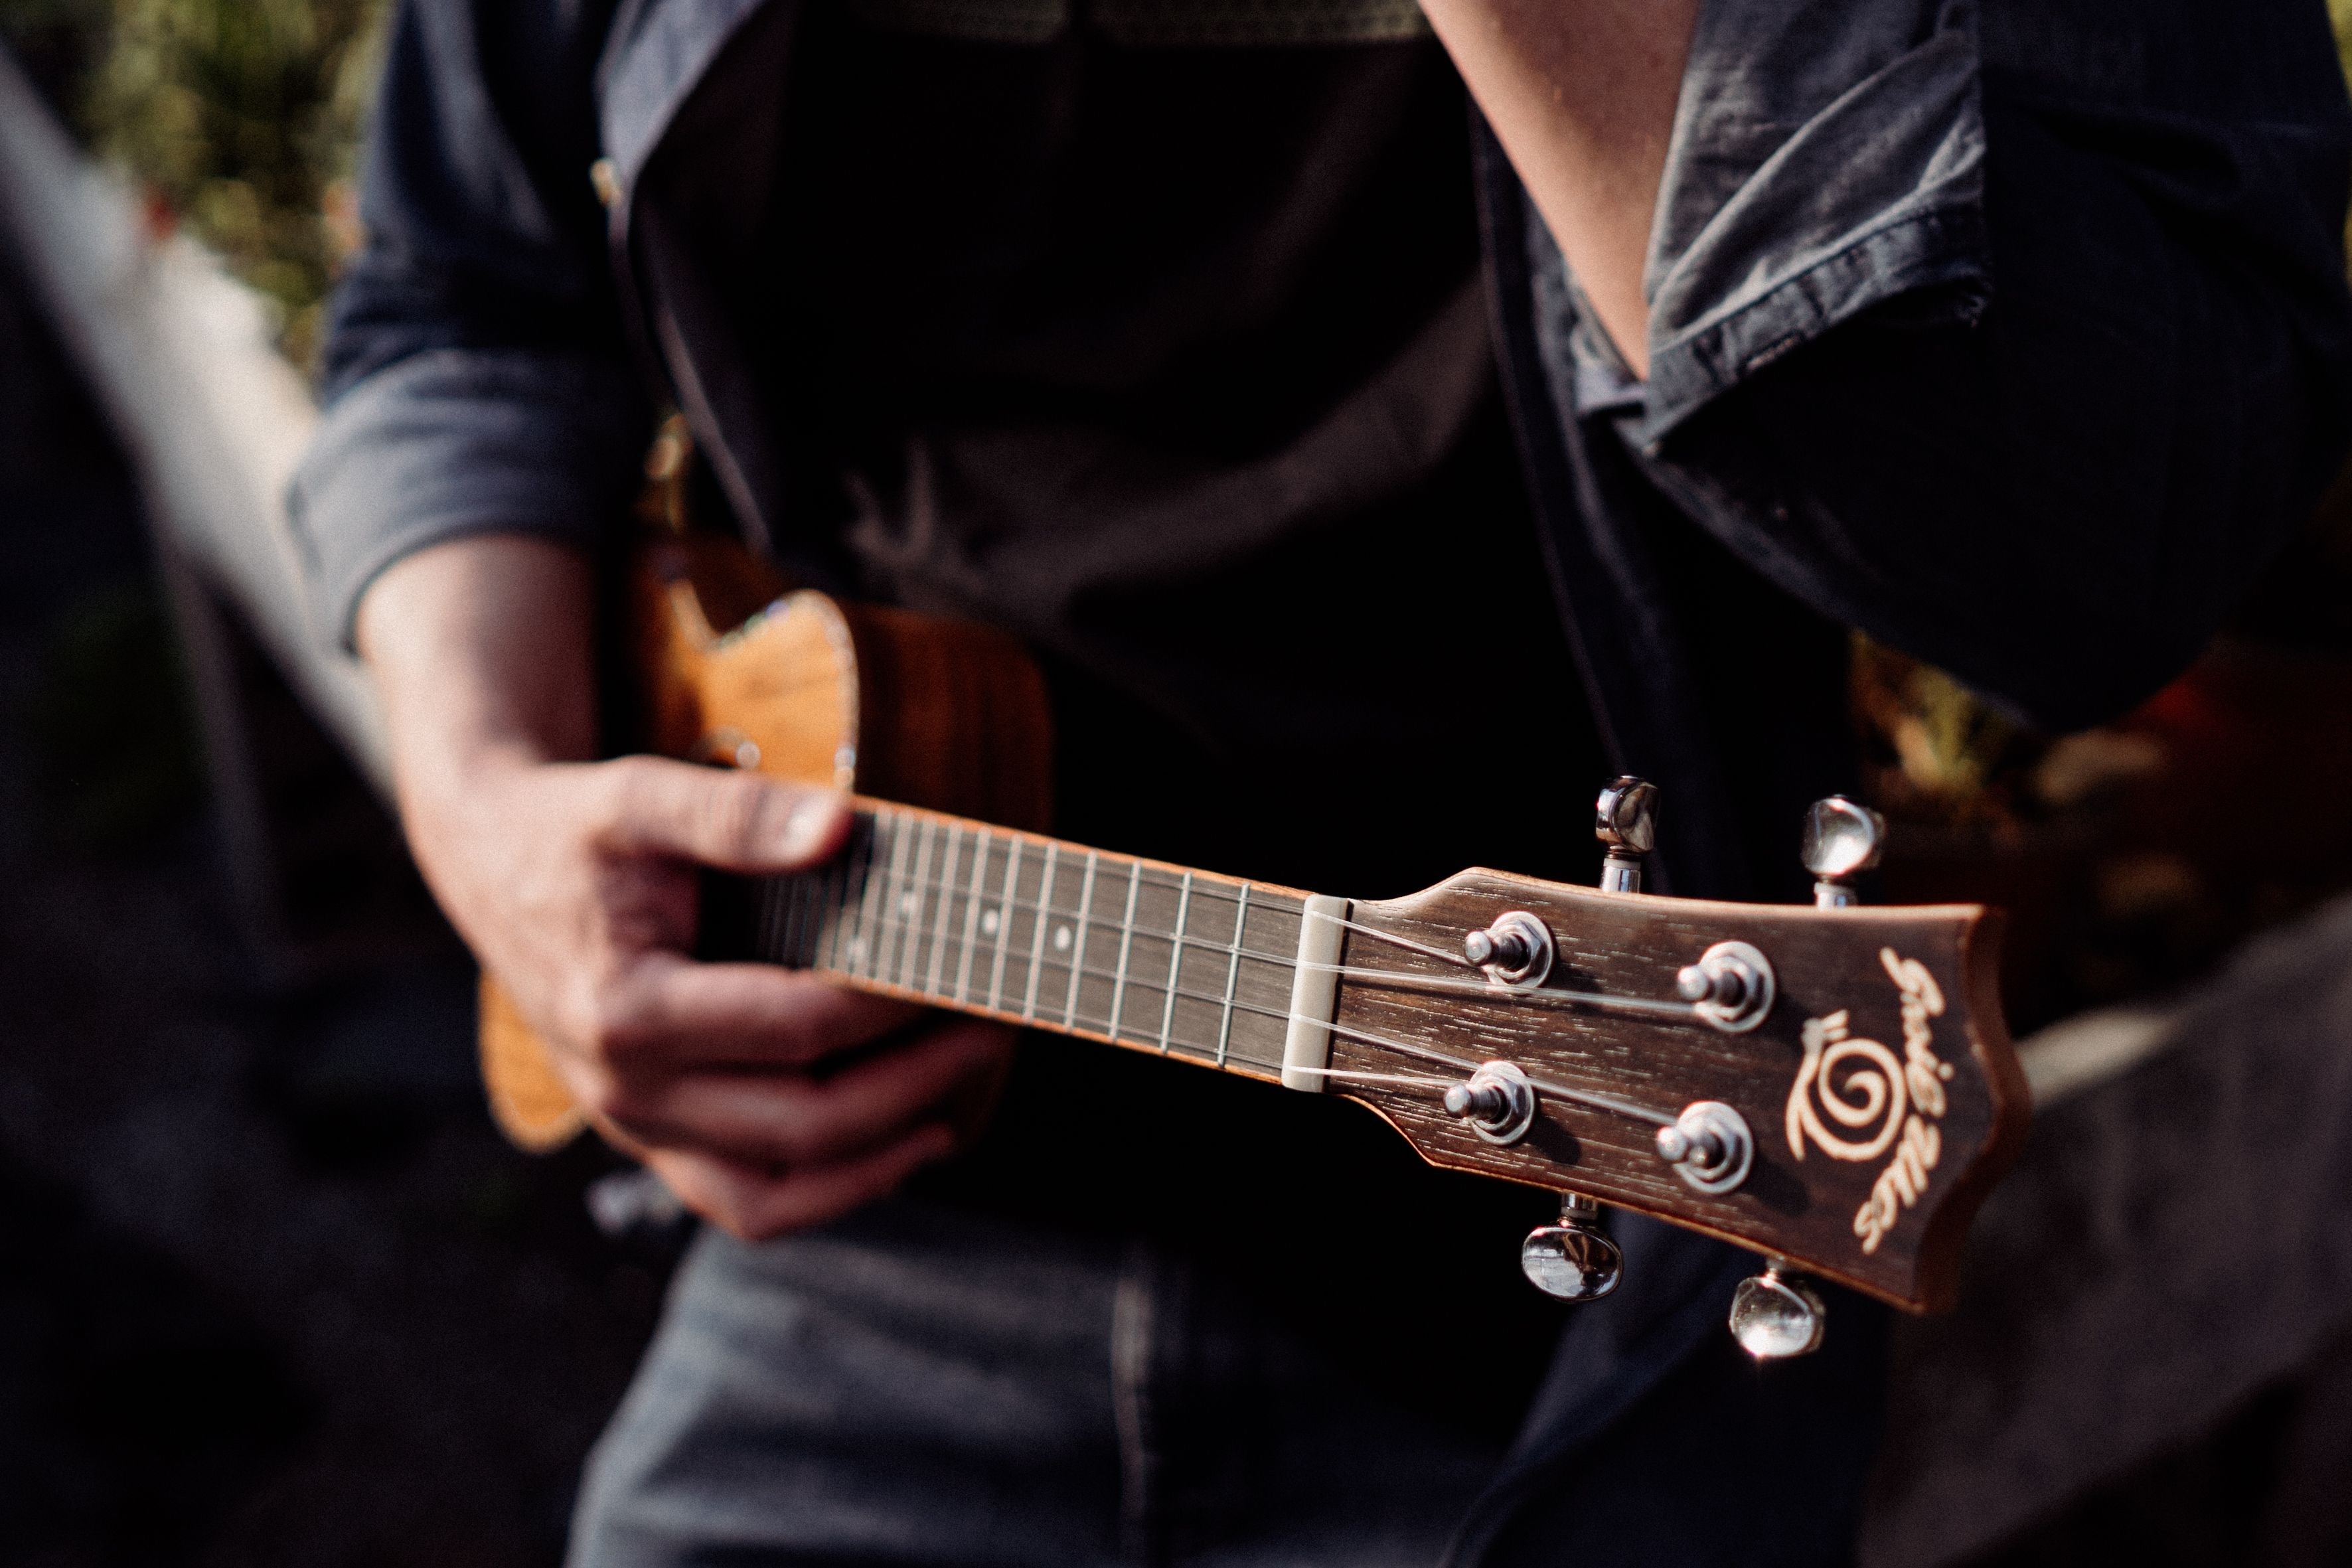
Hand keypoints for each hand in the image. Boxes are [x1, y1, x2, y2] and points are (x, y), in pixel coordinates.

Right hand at [356, 536, 1014, 1239]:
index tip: (960, 970)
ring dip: (877, 1162)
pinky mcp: (649, 1138)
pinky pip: (746, 1201)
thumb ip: (739, 815)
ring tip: (955, 1110)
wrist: (493, 867)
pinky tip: (897, 1146)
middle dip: (913, 1086)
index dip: (890, 1004)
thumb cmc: (575, 829)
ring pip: (774, 1194)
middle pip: (802, 1124)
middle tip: (991, 1034)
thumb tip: (841, 828)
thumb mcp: (641, 796)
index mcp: (628, 1009)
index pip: (796, 1027)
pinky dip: (825, 1193)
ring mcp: (635, 1127)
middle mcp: (627, 1090)